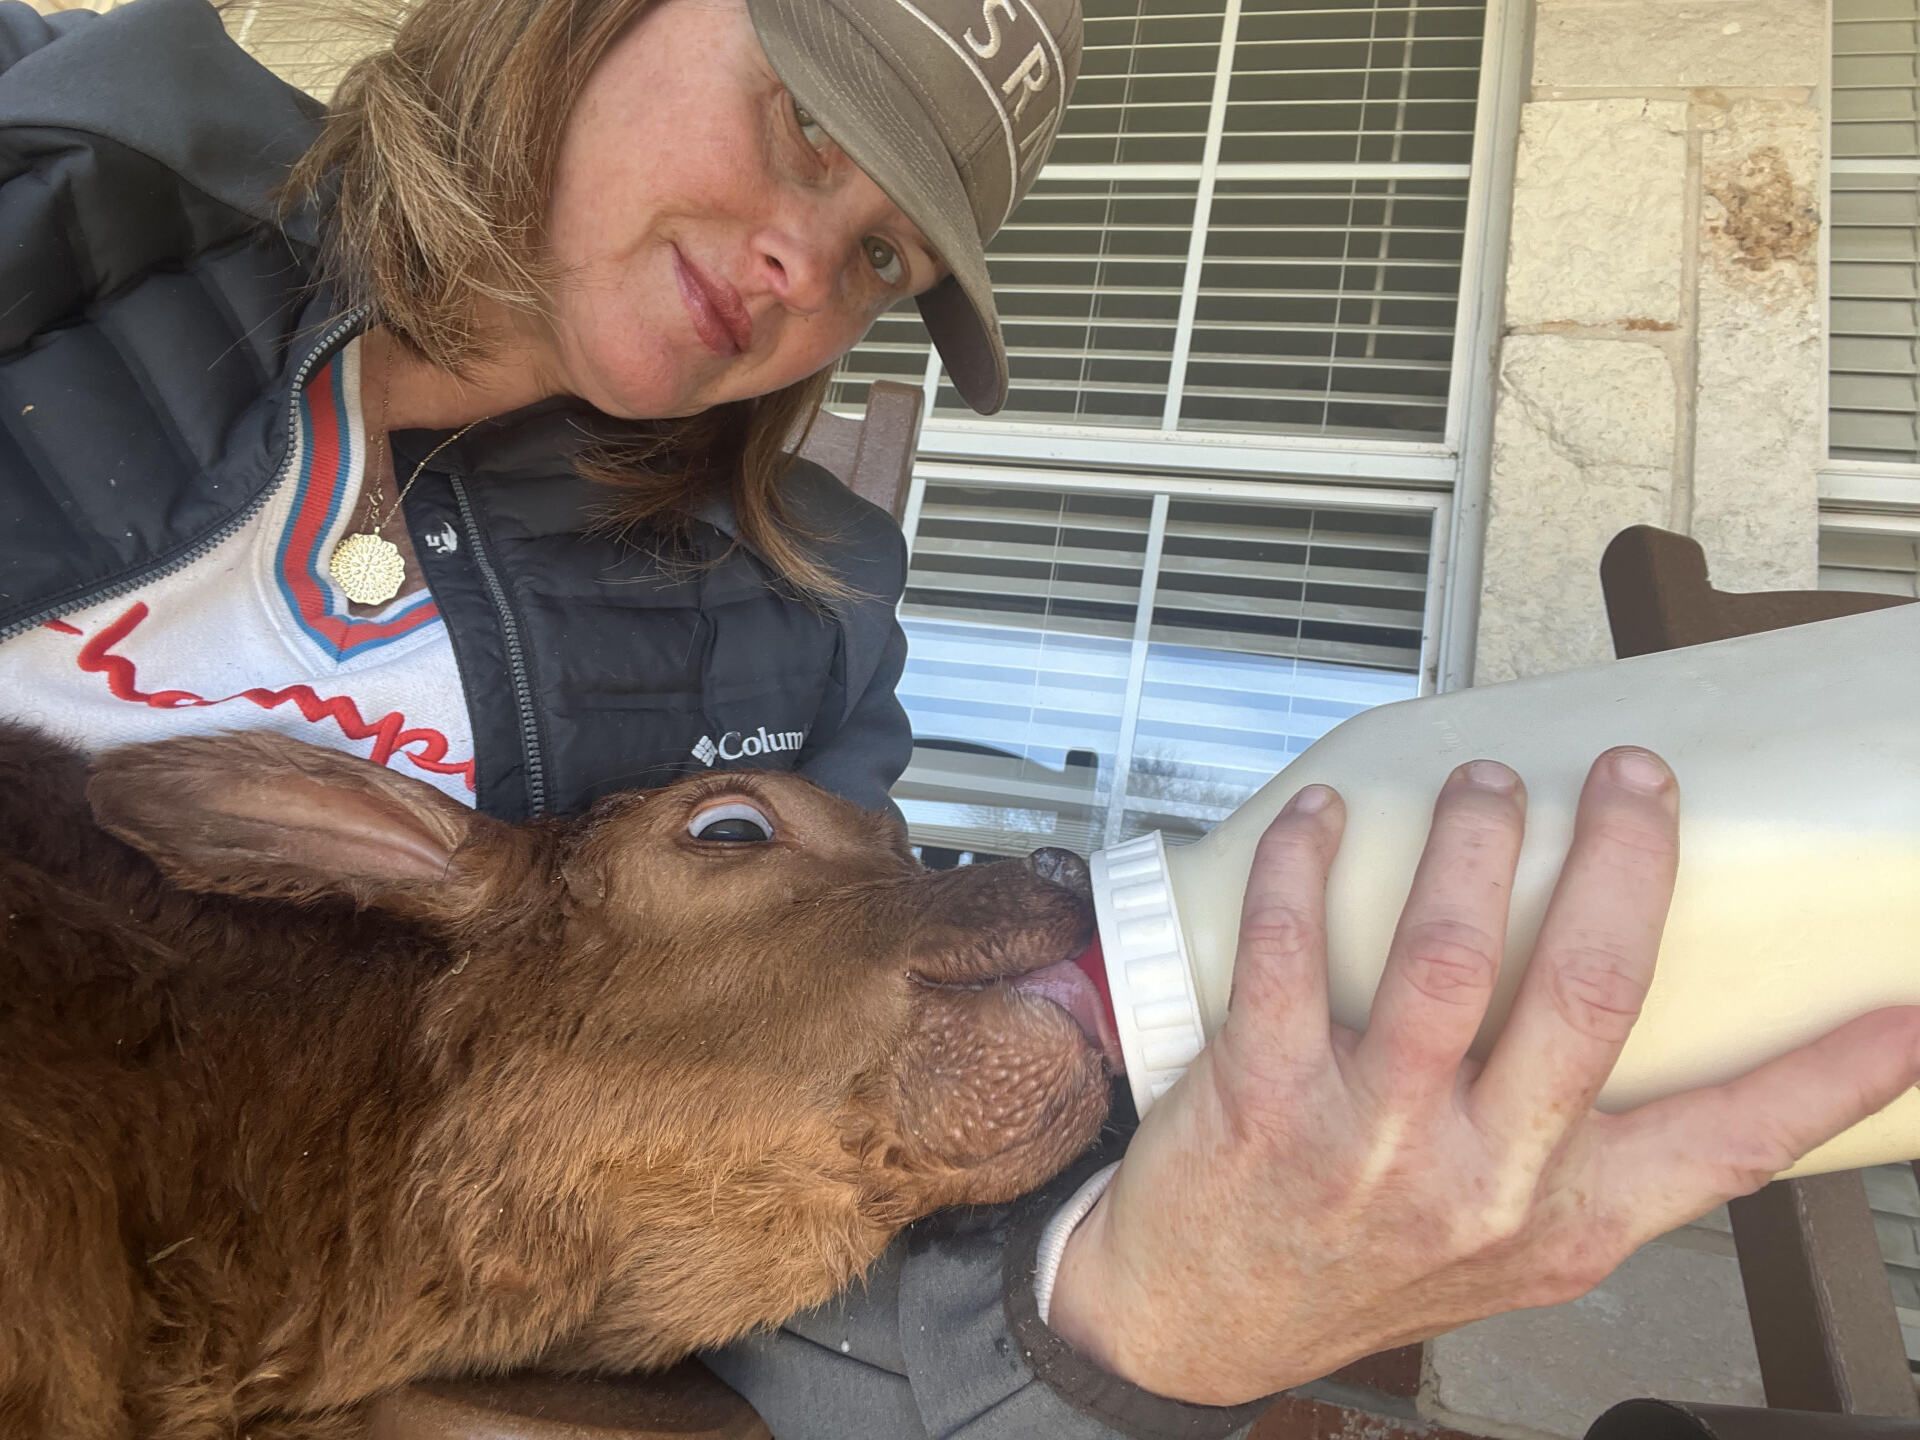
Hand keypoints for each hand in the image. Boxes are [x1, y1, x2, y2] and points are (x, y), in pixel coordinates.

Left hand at [1047, 749, 1919, 1405]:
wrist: (1201, 1320)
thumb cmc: (1360, 1261)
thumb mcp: (1509, 1242)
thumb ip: (1580, 1151)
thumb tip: (1642, 1030)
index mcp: (1570, 1216)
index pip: (1731, 1143)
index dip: (1831, 1073)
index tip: (1910, 1012)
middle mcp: (1485, 1180)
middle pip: (1587, 994)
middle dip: (1623, 861)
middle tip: (1635, 778)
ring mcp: (1371, 1140)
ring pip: (1445, 958)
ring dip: (1473, 845)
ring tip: (1487, 786)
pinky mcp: (1263, 1096)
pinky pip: (1288, 951)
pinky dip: (1306, 866)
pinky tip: (1323, 820)